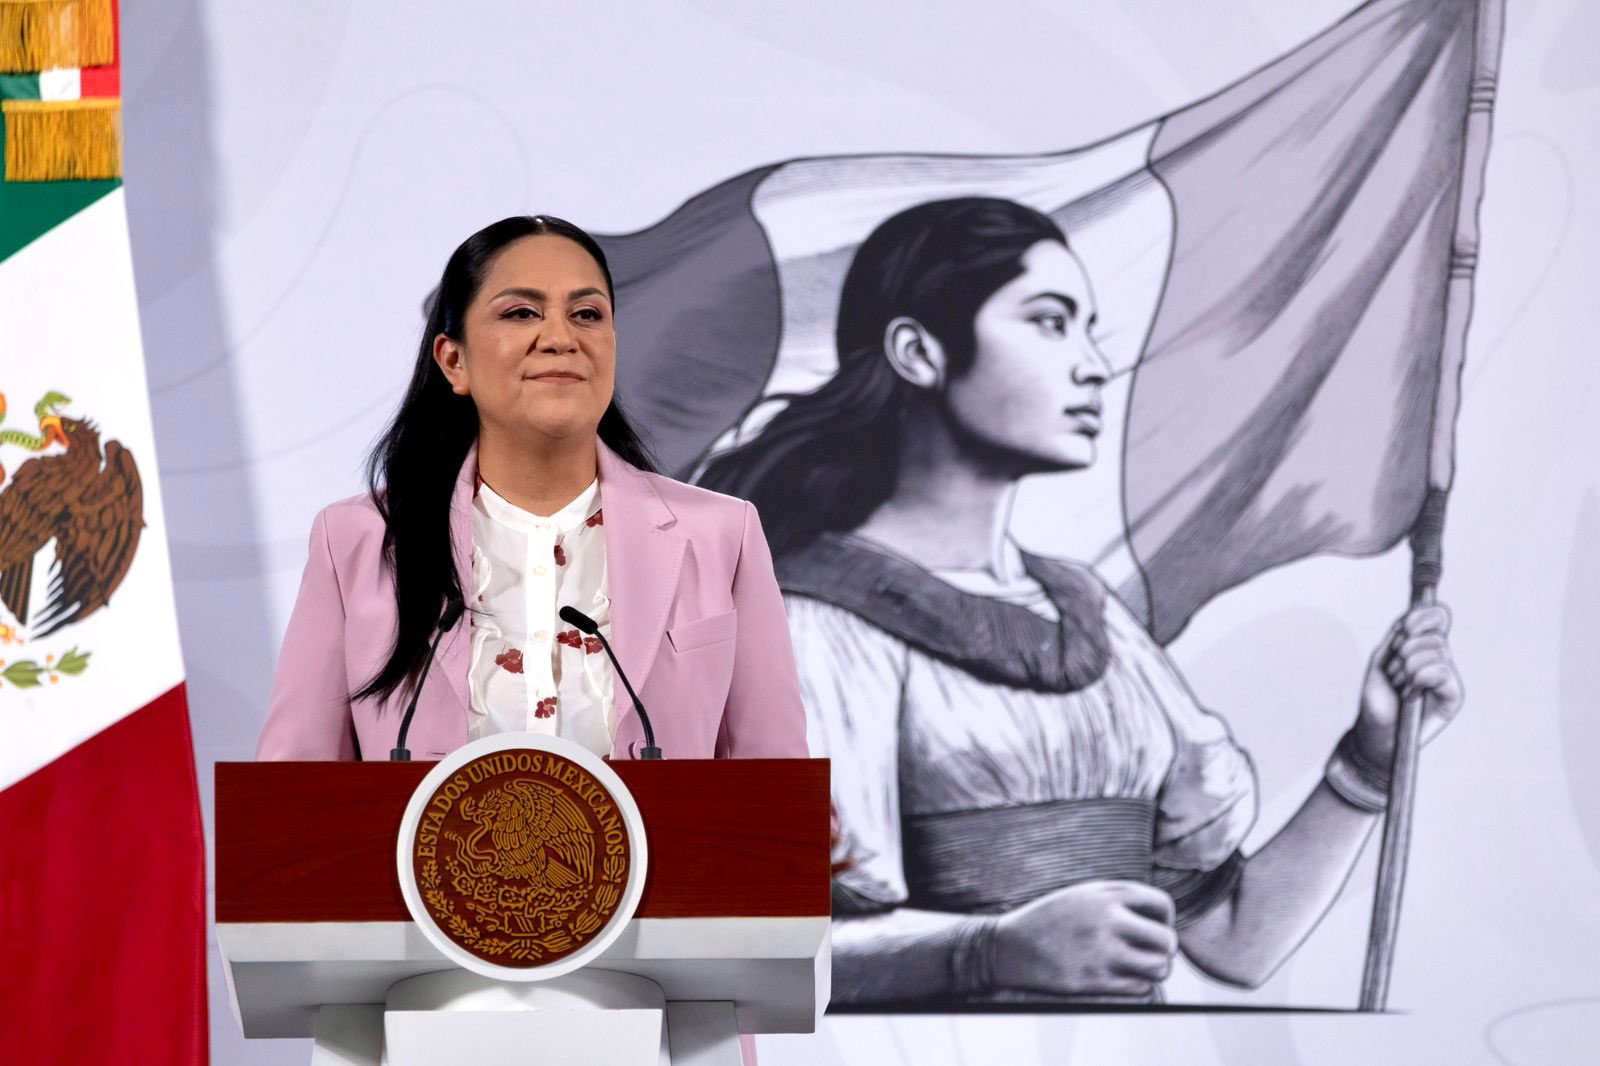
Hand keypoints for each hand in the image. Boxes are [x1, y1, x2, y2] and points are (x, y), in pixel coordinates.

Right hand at [991, 881, 1176, 997]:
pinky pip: (1140, 989)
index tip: (1153, 928)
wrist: (1008, 946)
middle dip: (1164, 950)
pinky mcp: (1094, 981)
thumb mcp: (1083, 894)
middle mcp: (1108, 920)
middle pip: (1167, 941)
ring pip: (1159, 968)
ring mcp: (1102, 952)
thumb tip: (1161, 919)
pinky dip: (1138, 986)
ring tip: (1139, 968)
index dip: (1165, 919)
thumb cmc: (1050, 919)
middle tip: (1150, 953)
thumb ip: (1120, 900)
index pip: (1162, 905)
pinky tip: (1122, 979)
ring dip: (1154, 970)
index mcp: (1106, 895)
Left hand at [1355, 603, 1464, 764]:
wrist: (1376, 732)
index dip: (1422, 616)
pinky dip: (1418, 679)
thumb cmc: (1378, 699)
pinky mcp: (1453, 695)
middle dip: (1404, 652)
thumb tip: (1411, 618)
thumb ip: (1397, 636)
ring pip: (1436, 651)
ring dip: (1407, 668)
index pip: (1438, 617)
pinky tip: (1411, 695)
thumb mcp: (1381, 660)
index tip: (1403, 628)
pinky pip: (1441, 670)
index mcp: (1423, 646)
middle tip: (1394, 673)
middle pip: (1434, 634)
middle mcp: (1440, 658)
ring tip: (1400, 687)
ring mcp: (1448, 676)